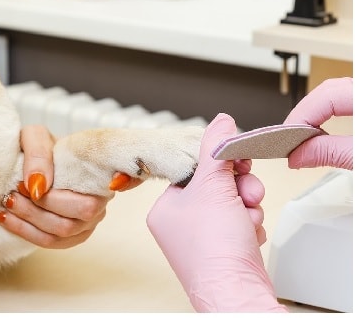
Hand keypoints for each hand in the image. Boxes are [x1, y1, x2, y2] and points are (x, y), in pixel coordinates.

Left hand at [0, 125, 111, 248]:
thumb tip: (39, 187)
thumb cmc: (41, 145)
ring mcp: (85, 224)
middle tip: (11, 194)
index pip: (86, 205)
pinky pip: (48, 242)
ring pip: (57, 236)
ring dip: (26, 221)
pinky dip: (23, 231)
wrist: (35, 154)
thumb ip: (38, 154)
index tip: (22, 185)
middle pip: (69, 224)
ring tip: (5, 203)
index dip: (55, 201)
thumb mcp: (36, 136)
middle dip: (35, 211)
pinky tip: (4, 217)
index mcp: (98, 180)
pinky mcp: (69, 235)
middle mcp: (98, 206)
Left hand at [147, 114, 286, 311]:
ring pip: (233, 204)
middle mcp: (178, 224)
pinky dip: (250, 226)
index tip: (237, 158)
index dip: (218, 164)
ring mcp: (201, 240)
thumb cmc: (214, 248)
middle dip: (239, 188)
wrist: (237, 294)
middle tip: (247, 192)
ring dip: (247, 207)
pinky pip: (241, 224)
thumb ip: (216, 149)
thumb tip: (220, 121)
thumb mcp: (213, 185)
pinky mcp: (224, 251)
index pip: (193, 170)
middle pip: (216, 186)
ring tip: (248, 218)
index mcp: (164, 208)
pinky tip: (249, 235)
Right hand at [284, 77, 352, 169]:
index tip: (287, 139)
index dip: (302, 116)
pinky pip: (347, 101)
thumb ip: (332, 153)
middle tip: (292, 139)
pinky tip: (325, 131)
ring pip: (337, 94)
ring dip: (317, 113)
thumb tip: (298, 155)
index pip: (327, 95)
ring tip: (306, 137)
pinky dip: (331, 115)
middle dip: (306, 114)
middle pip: (329, 91)